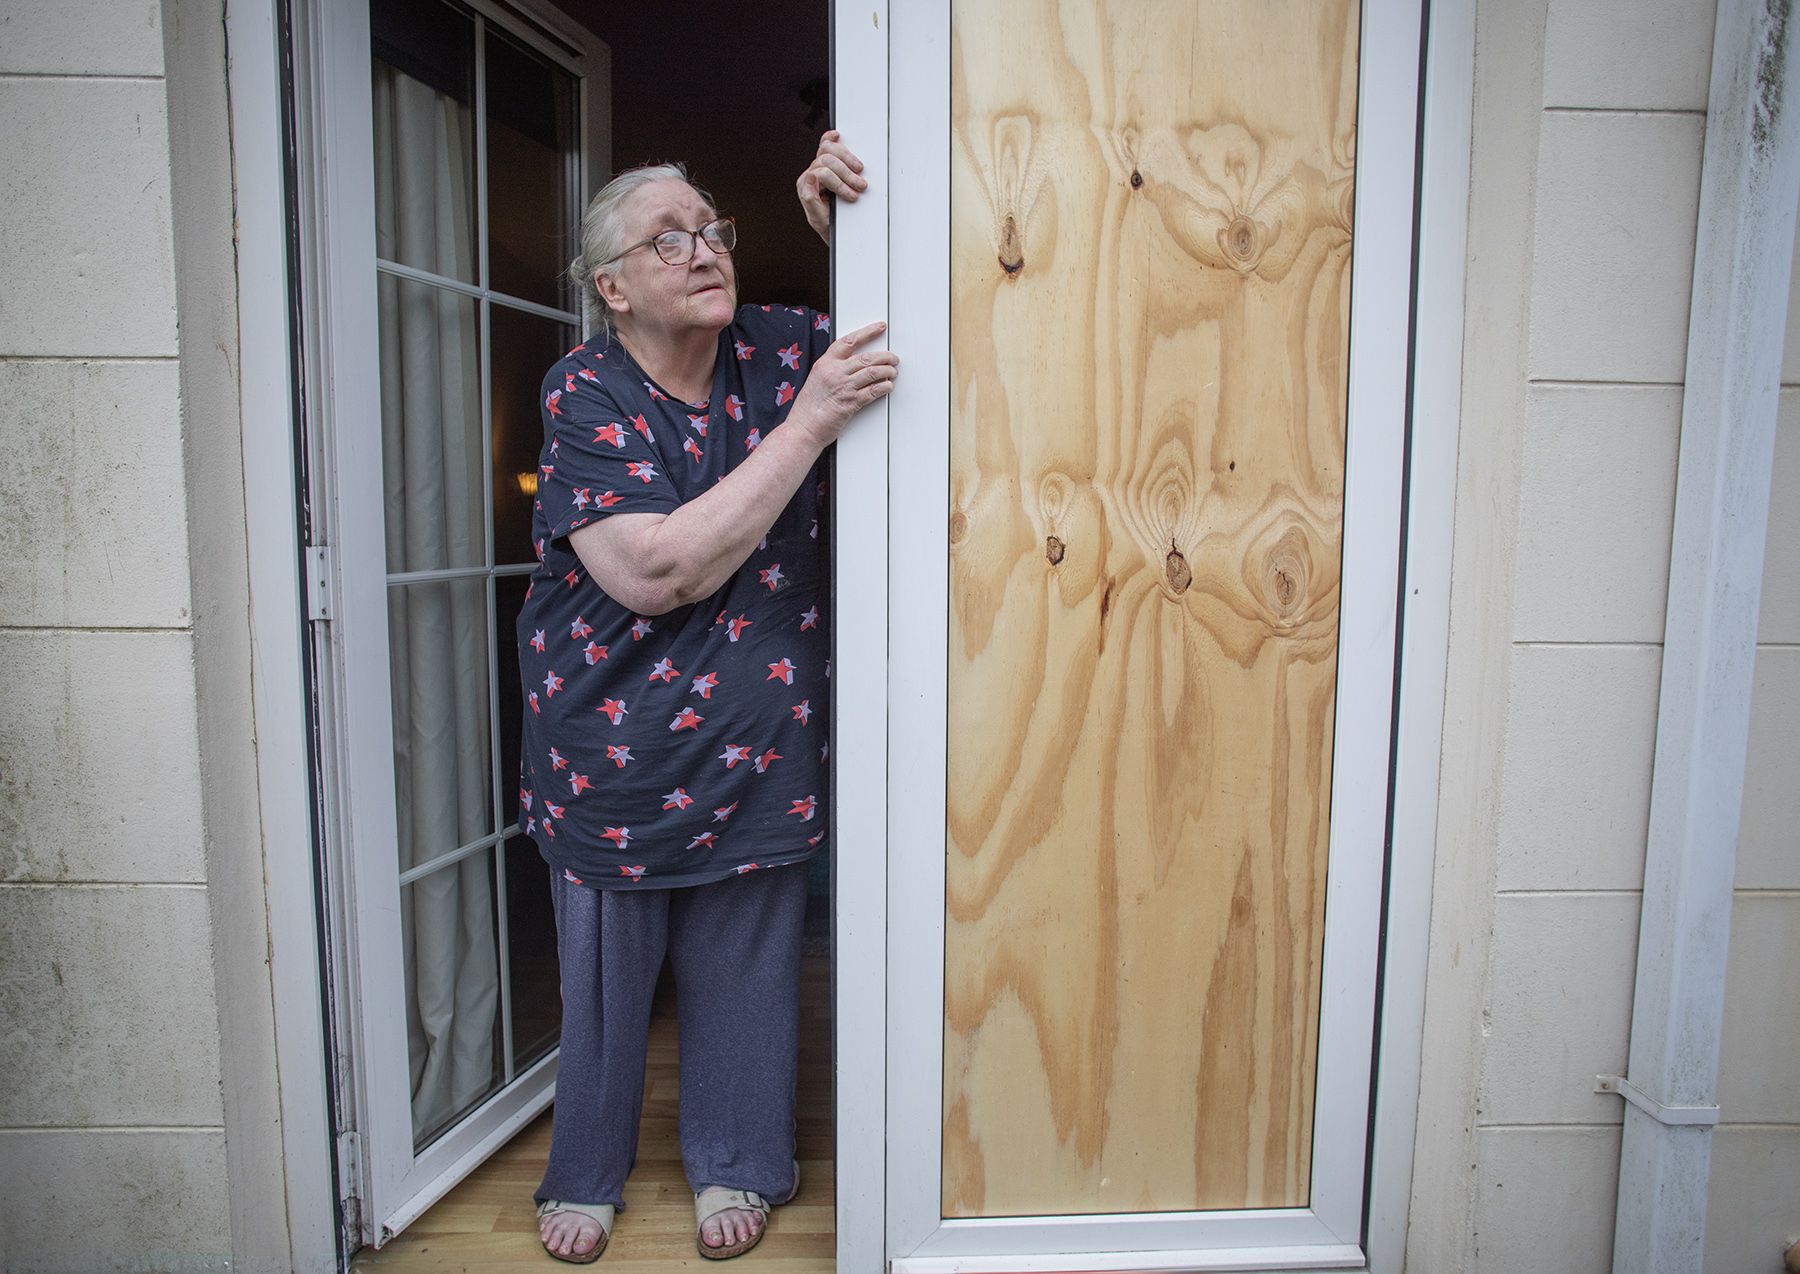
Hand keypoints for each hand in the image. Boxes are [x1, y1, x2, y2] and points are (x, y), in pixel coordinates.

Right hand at [788, 321, 898, 443]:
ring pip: (873, 372)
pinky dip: (884, 387)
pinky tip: (888, 386)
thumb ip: (833, 371)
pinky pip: (873, 391)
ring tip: (893, 372)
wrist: (802, 429)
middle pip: (866, 357)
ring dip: (888, 371)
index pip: (849, 341)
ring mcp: (843, 387)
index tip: (879, 328)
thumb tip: (853, 366)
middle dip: (885, 356)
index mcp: (824, 364)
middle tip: (893, 358)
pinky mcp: (850, 403)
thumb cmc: (808, 409)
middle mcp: (834, 373)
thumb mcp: (816, 380)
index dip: (867, 332)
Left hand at [796, 130, 867, 244]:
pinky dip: (830, 139)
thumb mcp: (818, 219)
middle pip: (828, 161)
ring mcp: (819, 167)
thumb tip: (811, 176)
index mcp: (806, 186)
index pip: (822, 173)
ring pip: (830, 150)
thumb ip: (810, 199)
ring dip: (848, 159)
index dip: (840, 183)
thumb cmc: (827, 226)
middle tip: (860, 186)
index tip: (852, 195)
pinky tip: (837, 136)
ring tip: (859, 171)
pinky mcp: (828, 165)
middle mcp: (811, 174)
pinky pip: (825, 145)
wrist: (833, 231)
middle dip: (846, 174)